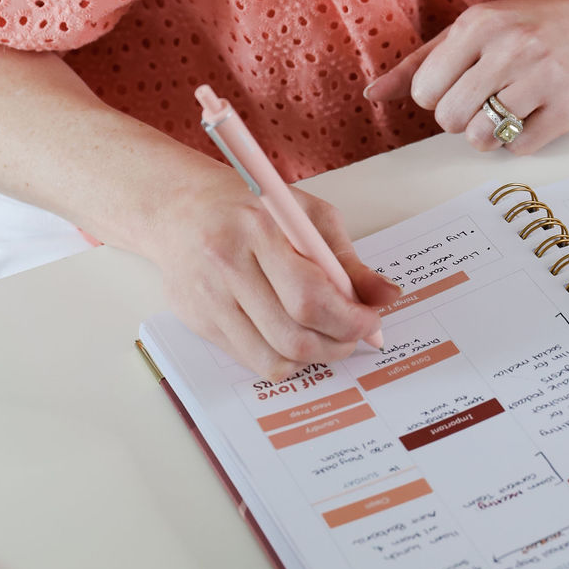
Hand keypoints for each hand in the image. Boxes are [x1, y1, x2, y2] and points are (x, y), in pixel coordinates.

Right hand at [141, 161, 401, 378]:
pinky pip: (251, 361)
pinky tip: (297, 340)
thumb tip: (388, 296)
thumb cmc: (252, 206)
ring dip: (313, 358)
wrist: (181, 208)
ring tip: (330, 339)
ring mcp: (208, 300)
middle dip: (337, 343)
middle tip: (357, 335)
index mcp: (257, 229)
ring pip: (272, 357)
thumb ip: (347, 260)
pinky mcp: (198, 324)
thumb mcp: (307, 216)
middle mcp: (227, 267)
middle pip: (292, 334)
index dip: (349, 319)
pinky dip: (284, 360)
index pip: (309, 295)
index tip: (372, 321)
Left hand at [364, 0, 568, 154]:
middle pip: (450, 118)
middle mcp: (510, 46)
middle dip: (459, 119)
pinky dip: (519, 142)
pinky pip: (520, 148)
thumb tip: (372, 95)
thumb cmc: (526, 24)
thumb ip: (420, 62)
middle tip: (480, 103)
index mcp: (478, 24)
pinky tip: (531, 116)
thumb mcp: (471, 29)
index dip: (436, 97)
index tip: (458, 86)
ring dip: (486, 135)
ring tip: (503, 112)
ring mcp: (543, 76)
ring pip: (482, 137)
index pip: (424, 90)